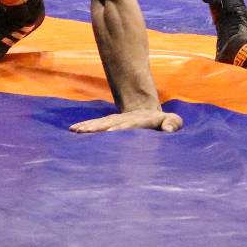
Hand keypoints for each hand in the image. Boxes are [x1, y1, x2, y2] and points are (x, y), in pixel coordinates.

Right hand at [69, 109, 183, 133]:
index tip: (110, 132)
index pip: (129, 125)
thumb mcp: (173, 121)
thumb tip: (167, 131)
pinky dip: (85, 126)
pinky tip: (74, 130)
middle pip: (110, 122)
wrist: (148, 113)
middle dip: (98, 127)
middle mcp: (125, 119)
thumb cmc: (164, 123)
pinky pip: (96, 125)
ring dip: (89, 127)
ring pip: (101, 123)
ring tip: (77, 131)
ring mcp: (116, 121)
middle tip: (85, 132)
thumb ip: (172, 124)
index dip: (120, 128)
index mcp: (141, 121)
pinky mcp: (109, 125)